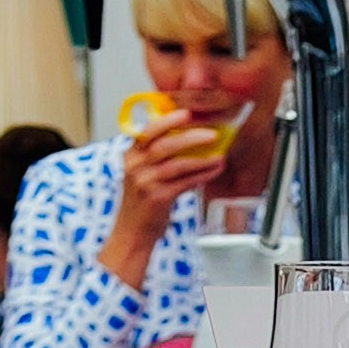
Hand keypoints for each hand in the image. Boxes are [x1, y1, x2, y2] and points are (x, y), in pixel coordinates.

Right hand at [101, 95, 236, 295]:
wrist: (131, 234)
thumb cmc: (140, 204)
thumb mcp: (140, 174)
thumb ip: (156, 157)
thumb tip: (188, 140)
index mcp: (130, 156)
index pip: (148, 131)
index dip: (168, 121)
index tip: (186, 113)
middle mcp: (135, 167)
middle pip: (165, 144)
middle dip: (191, 136)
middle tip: (211, 133)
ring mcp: (146, 182)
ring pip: (178, 163)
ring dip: (202, 157)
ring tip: (218, 154)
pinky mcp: (158, 198)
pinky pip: (186, 182)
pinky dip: (203, 174)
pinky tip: (214, 170)